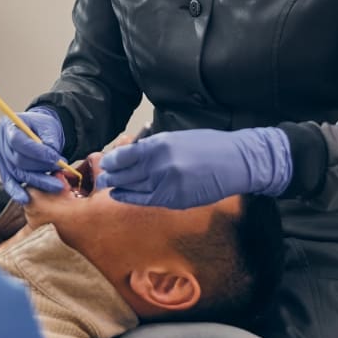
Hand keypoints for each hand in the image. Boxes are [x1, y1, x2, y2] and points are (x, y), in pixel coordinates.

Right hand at [0, 107, 65, 203]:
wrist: (38, 131)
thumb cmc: (42, 127)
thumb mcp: (49, 126)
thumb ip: (50, 139)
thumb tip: (52, 154)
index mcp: (8, 126)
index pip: (18, 141)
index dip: (37, 152)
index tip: (55, 158)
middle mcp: (0, 142)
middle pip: (17, 160)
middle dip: (40, 168)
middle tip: (60, 171)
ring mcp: (0, 158)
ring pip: (17, 173)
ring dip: (37, 181)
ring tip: (55, 184)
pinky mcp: (4, 171)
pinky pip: (9, 183)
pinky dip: (17, 192)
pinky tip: (26, 199)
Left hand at [96, 127, 291, 208]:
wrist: (235, 162)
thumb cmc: (208, 145)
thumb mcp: (177, 138)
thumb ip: (154, 146)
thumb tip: (132, 153)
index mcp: (160, 144)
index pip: (125, 155)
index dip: (112, 160)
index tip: (106, 162)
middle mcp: (160, 164)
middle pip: (126, 173)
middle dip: (111, 175)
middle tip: (102, 176)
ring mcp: (167, 183)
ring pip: (133, 188)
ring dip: (118, 187)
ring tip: (108, 186)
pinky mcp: (175, 199)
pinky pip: (146, 199)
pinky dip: (131, 197)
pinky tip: (120, 195)